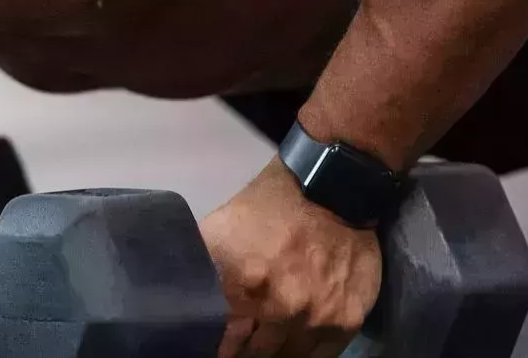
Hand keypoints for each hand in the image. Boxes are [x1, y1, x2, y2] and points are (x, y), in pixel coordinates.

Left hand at [199, 163, 381, 357]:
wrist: (335, 186)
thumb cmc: (272, 207)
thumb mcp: (222, 227)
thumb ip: (202, 267)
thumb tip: (180, 300)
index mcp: (243, 285)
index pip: (221, 341)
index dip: (218, 345)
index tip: (216, 341)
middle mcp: (280, 309)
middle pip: (253, 354)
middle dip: (244, 348)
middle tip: (245, 336)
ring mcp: (316, 319)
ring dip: (275, 350)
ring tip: (270, 336)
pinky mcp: (347, 322)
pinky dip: (306, 351)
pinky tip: (297, 339)